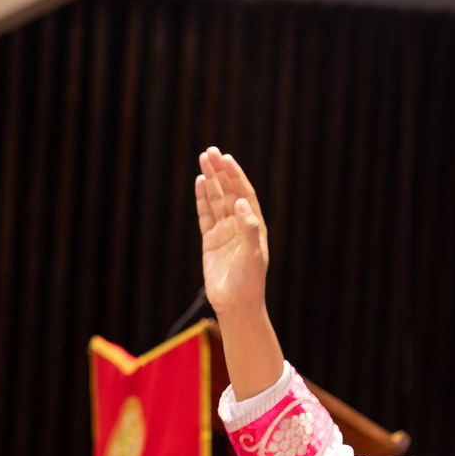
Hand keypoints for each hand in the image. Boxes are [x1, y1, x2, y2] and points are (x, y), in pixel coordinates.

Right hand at [196, 147, 269, 317]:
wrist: (236, 304)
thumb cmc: (249, 281)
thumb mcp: (252, 254)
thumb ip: (248, 228)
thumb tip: (240, 202)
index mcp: (254, 224)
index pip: (244, 193)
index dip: (235, 176)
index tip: (226, 159)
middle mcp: (240, 224)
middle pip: (228, 192)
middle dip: (220, 172)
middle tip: (210, 151)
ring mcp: (225, 232)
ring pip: (216, 200)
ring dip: (211, 181)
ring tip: (203, 159)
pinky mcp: (211, 241)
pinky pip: (205, 215)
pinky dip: (202, 199)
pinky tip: (200, 182)